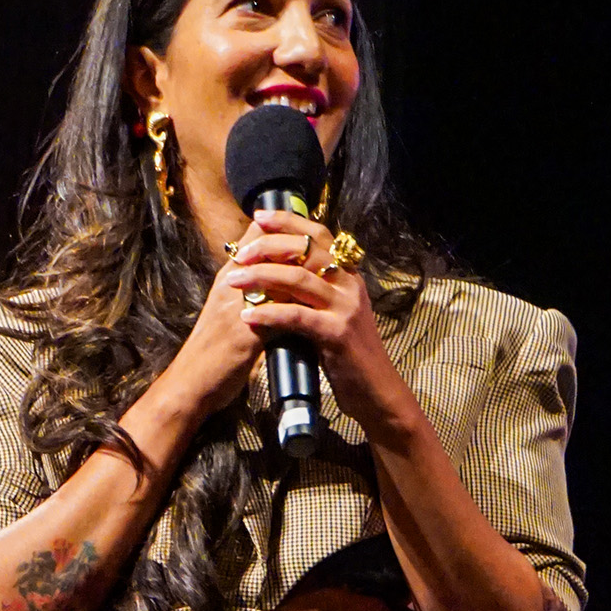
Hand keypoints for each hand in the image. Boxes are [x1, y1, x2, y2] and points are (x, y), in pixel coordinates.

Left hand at [218, 203, 418, 443]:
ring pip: (297, 279)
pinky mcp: (337, 334)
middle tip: (240, 254)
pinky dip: (269, 314)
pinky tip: (247, 315)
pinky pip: (296, 316)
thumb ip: (316, 291)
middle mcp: (349, 285)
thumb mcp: (335, 314)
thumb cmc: (350, 357)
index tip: (259, 217)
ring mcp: (345, 308)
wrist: (376, 393)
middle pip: (305, 250)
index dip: (288, 222)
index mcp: (348, 275)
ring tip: (234, 280)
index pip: (318, 234)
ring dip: (261, 277)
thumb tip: (284, 271)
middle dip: (267, 246)